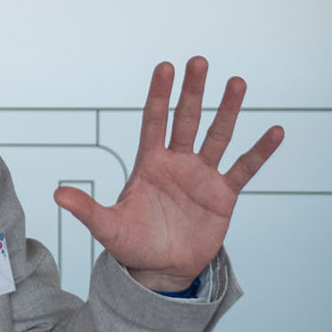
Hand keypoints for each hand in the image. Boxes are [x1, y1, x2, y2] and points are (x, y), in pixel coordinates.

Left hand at [53, 57, 283, 290]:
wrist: (161, 270)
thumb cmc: (133, 245)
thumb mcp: (107, 227)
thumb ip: (86, 209)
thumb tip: (56, 194)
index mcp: (149, 164)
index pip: (154, 121)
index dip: (159, 95)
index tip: (164, 67)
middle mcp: (177, 163)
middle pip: (186, 120)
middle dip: (192, 91)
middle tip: (198, 61)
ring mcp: (202, 176)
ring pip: (217, 135)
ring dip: (228, 110)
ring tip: (237, 82)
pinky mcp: (223, 195)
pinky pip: (244, 168)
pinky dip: (259, 151)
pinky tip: (275, 131)